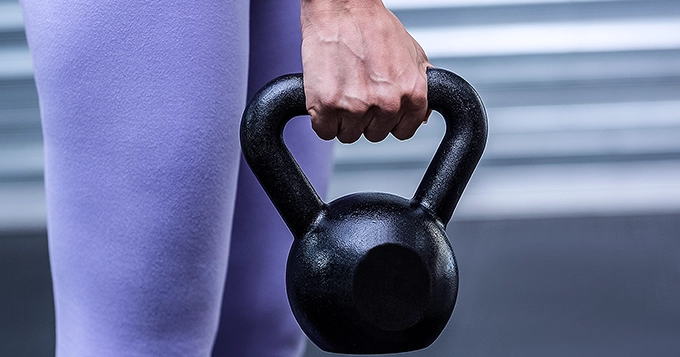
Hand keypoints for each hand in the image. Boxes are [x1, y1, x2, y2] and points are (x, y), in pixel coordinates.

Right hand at [300, 0, 430, 142]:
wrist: (342, 7)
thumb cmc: (373, 25)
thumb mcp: (412, 54)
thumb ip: (421, 87)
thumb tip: (422, 117)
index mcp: (412, 93)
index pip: (403, 131)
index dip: (389, 120)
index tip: (379, 109)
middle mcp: (387, 103)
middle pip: (374, 134)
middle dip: (365, 118)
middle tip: (356, 91)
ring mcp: (356, 107)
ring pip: (348, 135)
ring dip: (342, 119)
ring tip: (341, 89)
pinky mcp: (327, 105)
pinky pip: (324, 131)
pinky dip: (321, 119)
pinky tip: (326, 97)